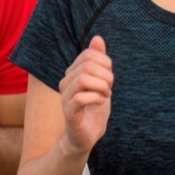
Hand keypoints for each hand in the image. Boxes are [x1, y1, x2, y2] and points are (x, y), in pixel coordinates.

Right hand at [58, 36, 112, 156]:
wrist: (86, 136)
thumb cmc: (93, 108)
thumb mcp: (101, 81)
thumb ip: (99, 61)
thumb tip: (97, 38)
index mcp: (72, 73)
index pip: (89, 55)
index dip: (105, 63)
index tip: (109, 78)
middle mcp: (65, 83)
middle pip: (88, 66)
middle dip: (106, 76)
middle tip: (109, 89)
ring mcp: (65, 98)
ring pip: (83, 79)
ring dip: (101, 87)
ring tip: (105, 95)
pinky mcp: (69, 113)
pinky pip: (80, 98)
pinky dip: (96, 98)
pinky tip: (100, 102)